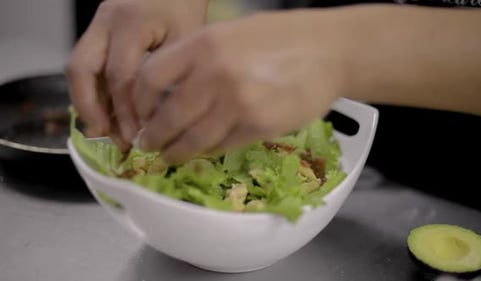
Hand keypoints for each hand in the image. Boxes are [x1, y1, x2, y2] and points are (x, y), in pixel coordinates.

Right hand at [65, 0, 207, 149]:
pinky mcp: (95, 31)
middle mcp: (104, 23)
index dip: (126, 110)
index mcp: (130, 24)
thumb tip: (152, 120)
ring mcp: (96, 25)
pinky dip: (92, 90)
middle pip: (82, 70)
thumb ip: (166, 75)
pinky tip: (106, 112)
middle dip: (92, 109)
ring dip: (86, 102)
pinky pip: (85, 64)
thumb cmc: (183, 8)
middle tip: (110, 136)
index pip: (120, 76)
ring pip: (76, 68)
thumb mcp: (185, 39)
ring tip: (104, 130)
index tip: (135, 136)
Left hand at [134, 11, 347, 163]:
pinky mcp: (259, 127)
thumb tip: (169, 90)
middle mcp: (215, 75)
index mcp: (203, 44)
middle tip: (149, 146)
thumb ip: (197, 58)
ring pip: (194, 139)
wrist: (329, 51)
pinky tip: (204, 152)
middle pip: (168, 117)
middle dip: (154, 137)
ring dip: (177, 153)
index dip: (140, 103)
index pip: (150, 79)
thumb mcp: (230, 34)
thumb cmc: (281, 38)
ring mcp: (237, 104)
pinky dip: (209, 152)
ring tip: (170, 157)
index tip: (142, 114)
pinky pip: (223, 146)